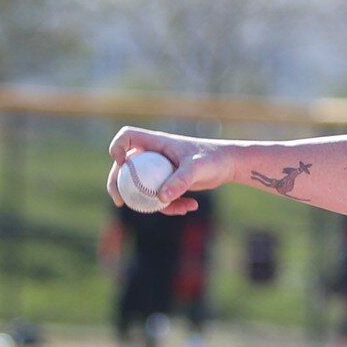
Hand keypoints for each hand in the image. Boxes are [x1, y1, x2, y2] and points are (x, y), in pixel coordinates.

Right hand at [106, 128, 234, 214]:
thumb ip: (180, 182)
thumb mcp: (197, 169)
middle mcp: (154, 154)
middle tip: (119, 201)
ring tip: (178, 209)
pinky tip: (192, 206)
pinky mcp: (168, 181)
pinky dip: (172, 205)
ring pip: (140, 186)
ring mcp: (160, 169)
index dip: (118, 147)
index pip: (128, 137)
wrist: (229, 165)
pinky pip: (159, 196)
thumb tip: (160, 198)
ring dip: (152, 203)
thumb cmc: (214, 159)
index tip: (122, 164)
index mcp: (157, 143)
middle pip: (125, 165)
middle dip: (118, 184)